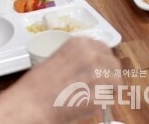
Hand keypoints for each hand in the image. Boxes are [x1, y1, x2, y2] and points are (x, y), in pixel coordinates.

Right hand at [0, 37, 121, 122]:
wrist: (31, 104)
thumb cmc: (38, 85)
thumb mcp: (58, 59)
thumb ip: (77, 59)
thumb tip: (90, 66)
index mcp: (81, 43)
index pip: (104, 49)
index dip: (104, 61)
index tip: (101, 69)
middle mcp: (93, 55)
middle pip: (114, 64)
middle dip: (109, 75)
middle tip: (102, 85)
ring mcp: (99, 74)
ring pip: (117, 81)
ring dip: (109, 89)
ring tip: (95, 96)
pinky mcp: (101, 95)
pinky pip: (111, 98)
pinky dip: (105, 102)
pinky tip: (92, 104)